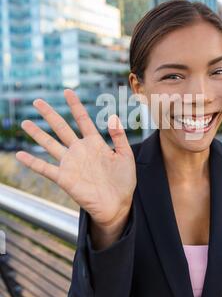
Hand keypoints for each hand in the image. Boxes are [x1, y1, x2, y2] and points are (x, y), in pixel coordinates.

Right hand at [15, 89, 136, 228]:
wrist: (118, 205)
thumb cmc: (123, 181)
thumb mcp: (125, 156)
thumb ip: (119, 136)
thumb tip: (113, 116)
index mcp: (95, 143)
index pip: (82, 119)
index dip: (75, 105)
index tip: (67, 91)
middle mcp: (80, 150)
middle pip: (61, 128)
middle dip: (50, 114)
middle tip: (38, 101)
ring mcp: (71, 163)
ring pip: (50, 144)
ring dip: (37, 134)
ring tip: (25, 122)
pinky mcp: (65, 178)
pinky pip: (45, 168)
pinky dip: (32, 162)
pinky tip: (21, 155)